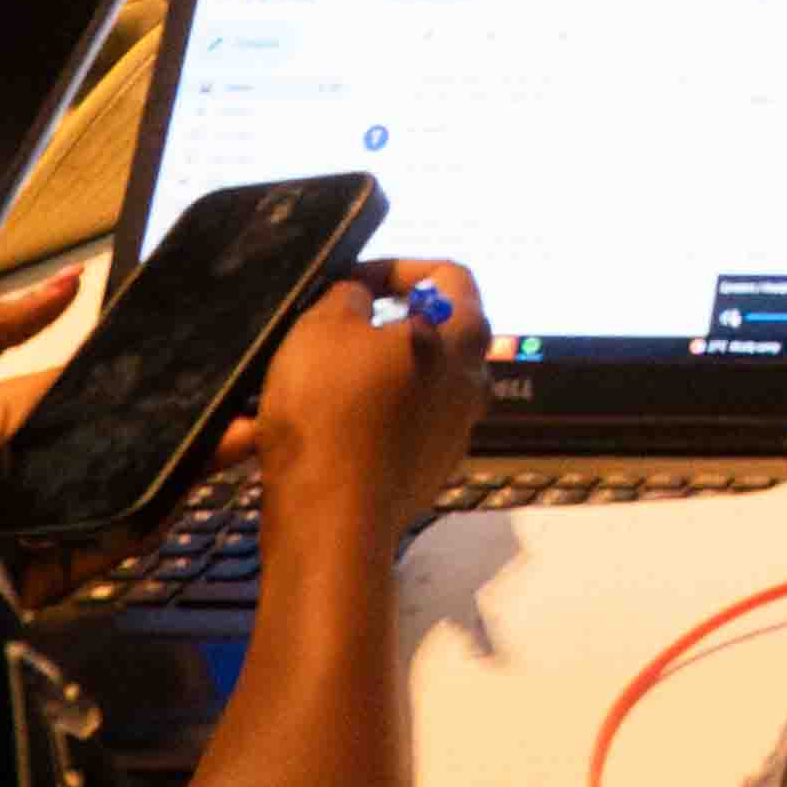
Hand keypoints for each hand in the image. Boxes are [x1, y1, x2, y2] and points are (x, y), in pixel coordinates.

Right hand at [247, 260, 489, 565]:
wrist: (331, 519)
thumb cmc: (332, 409)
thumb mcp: (325, 325)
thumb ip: (350, 294)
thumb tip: (362, 296)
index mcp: (464, 338)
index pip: (450, 275)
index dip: (399, 267)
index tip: (354, 280)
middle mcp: (472, 383)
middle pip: (435, 332)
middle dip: (382, 325)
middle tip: (334, 329)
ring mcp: (454, 433)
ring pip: (410, 385)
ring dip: (367, 376)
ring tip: (314, 380)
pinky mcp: (427, 472)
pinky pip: (396, 428)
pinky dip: (364, 419)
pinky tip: (317, 426)